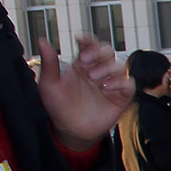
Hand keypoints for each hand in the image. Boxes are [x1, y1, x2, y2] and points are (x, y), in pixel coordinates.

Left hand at [36, 35, 130, 151]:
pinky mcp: (121, 97)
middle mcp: (98, 70)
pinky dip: (120, 83)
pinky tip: (106, 88)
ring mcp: (111, 83)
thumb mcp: (49, 84)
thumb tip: (42, 41)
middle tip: (85, 61)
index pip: (89, 45)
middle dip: (98, 52)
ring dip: (107, 68)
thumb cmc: (59, 106)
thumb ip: (49, 63)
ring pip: (119, 66)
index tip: (80, 40)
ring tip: (94, 79)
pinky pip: (128, 84)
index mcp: (82, 64)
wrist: (70, 129)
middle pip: (107, 51)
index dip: (88, 40)